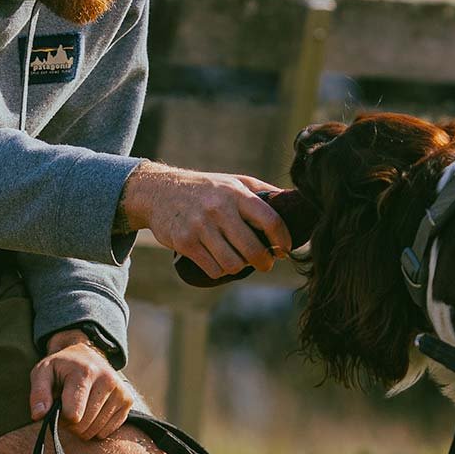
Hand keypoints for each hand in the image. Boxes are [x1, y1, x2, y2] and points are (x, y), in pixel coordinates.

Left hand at [28, 330, 134, 439]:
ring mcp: (120, 391)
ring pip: (96, 431)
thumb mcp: (42, 372)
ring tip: (79, 408)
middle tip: (67, 408)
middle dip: (71, 424)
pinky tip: (92, 411)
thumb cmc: (61, 368)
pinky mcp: (128, 401)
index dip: (61, 417)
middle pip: (84, 426)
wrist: (87, 355)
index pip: (73, 415)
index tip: (58, 406)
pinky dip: (96, 428)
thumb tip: (38, 415)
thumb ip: (38, 393)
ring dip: (83, 427)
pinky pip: (107, 432)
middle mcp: (107, 380)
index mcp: (85, 372)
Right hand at [119, 162, 291, 279]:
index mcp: (236, 193)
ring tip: (240, 262)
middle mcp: (219, 209)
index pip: (270, 221)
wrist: (159, 191)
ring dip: (240, 268)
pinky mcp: (185, 242)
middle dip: (264, 262)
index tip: (285, 250)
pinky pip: (213, 269)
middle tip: (265, 264)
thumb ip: (263, 192)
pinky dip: (220, 271)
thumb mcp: (234, 182)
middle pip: (253, 249)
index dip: (283, 240)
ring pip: (233, 264)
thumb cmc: (205, 188)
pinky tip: (220, 263)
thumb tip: (295, 202)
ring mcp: (200, 227)